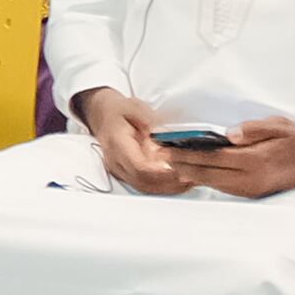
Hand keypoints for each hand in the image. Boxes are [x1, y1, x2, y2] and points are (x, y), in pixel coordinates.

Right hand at [73, 88, 195, 195]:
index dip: (159, 171)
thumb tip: (161, 130)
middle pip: (143, 181)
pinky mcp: (126, 175)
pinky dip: (163, 187)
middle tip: (191, 175)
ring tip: (189, 180)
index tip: (178, 167)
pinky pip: (145, 186)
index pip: (138, 166)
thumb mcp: (134, 106)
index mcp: (117, 142)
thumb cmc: (119, 111)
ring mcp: (120, 170)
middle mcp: (116, 160)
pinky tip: (179, 182)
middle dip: (169, 181)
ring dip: (168, 187)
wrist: (103, 116)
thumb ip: (148, 118)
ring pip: (145, 187)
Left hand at [179, 114, 294, 198]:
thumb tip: (229, 133)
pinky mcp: (254, 193)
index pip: (212, 156)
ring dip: (192, 174)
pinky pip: (224, 188)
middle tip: (161, 157)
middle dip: (182, 165)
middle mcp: (250, 178)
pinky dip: (207, 181)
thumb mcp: (280, 126)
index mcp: (254, 160)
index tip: (168, 148)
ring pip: (214, 183)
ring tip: (172, 165)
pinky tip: (196, 174)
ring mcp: (252, 189)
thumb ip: (253, 129)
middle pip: (208, 172)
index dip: (187, 153)